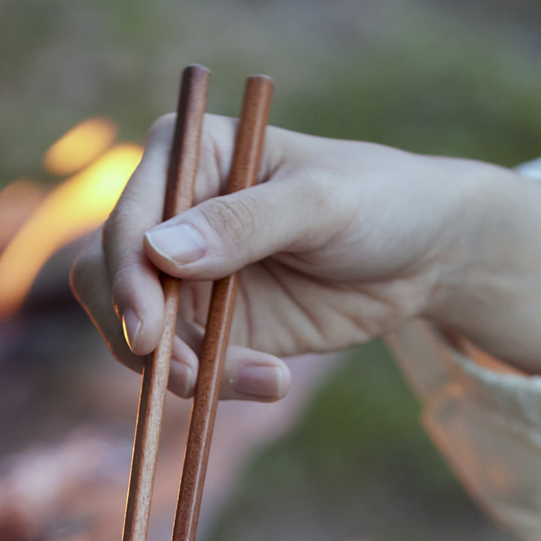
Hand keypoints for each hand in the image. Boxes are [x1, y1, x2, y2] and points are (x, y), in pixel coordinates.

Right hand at [68, 114, 540, 401]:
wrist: (428, 253)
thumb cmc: (379, 201)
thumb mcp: (319, 205)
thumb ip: (242, 224)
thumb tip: (158, 253)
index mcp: (189, 156)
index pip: (129, 215)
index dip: (127, 273)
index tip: (148, 327)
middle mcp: (175, 215)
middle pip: (112, 280)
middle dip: (142, 334)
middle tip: (188, 374)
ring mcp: (192, 276)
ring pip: (146, 336)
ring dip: (187, 369)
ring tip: (263, 379)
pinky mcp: (218, 327)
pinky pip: (191, 366)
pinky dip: (221, 384)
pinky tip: (276, 382)